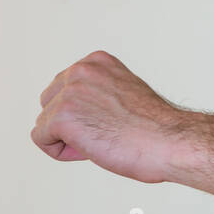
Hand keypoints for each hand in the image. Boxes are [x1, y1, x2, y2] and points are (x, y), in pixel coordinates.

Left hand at [31, 51, 186, 182]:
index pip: (66, 89)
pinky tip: (91, 150)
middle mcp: (80, 70)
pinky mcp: (62, 116)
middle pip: (50, 103)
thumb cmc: (157, 130)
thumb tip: (77, 112)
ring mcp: (70, 92)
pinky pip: (41, 139)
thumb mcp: (125, 95)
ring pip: (45, 123)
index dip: (87, 113)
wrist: (172, 142)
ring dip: (69, 139)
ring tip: (104, 140)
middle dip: (72, 124)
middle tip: (109, 132)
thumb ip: (98, 93)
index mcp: (97, 61)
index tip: (116, 120)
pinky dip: (61, 152)